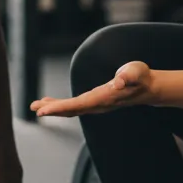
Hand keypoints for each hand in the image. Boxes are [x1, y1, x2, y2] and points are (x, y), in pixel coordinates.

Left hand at [30, 61, 154, 116]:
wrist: (148, 87)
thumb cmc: (141, 77)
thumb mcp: (136, 72)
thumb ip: (127, 77)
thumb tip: (117, 83)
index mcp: (104, 98)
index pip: (78, 105)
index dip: (61, 107)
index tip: (44, 111)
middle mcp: (98, 104)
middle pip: (72, 110)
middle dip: (53, 109)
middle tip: (34, 108)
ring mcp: (96, 104)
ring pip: (71, 109)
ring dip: (53, 108)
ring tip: (35, 106)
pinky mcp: (95, 100)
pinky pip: (74, 105)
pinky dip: (60, 104)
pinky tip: (49, 102)